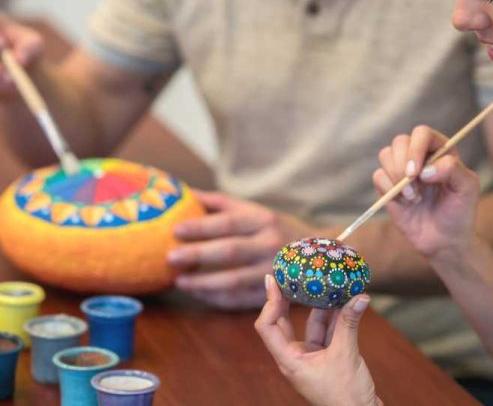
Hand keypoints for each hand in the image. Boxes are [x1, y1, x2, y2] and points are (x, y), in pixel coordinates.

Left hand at [168, 191, 317, 309]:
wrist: (322, 256)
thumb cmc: (277, 229)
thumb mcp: (255, 210)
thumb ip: (221, 203)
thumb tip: (184, 194)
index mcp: (264, 220)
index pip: (229, 222)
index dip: (201, 226)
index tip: (175, 230)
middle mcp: (271, 245)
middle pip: (230, 251)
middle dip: (198, 255)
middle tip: (170, 257)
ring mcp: (274, 272)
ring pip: (234, 281)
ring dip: (203, 283)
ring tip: (180, 282)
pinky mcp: (275, 295)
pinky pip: (241, 300)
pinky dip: (218, 299)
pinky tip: (200, 295)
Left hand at [256, 274, 380, 405]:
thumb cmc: (346, 396)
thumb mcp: (346, 355)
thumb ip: (349, 324)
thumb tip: (359, 296)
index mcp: (289, 360)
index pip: (267, 326)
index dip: (269, 301)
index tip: (274, 279)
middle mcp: (295, 357)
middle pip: (284, 321)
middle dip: (289, 297)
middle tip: (291, 273)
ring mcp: (311, 358)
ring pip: (311, 324)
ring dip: (319, 305)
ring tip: (324, 281)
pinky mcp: (327, 358)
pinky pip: (327, 332)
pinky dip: (335, 317)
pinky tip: (344, 300)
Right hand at [373, 126, 481, 259]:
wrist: (445, 240)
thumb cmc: (460, 211)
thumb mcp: (468, 188)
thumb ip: (453, 170)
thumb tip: (424, 170)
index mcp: (440, 150)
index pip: (422, 133)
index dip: (416, 148)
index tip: (416, 171)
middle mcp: (420, 156)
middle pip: (400, 141)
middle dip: (402, 163)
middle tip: (413, 184)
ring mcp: (402, 170)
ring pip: (386, 155)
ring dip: (396, 177)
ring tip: (413, 197)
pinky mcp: (388, 186)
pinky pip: (378, 176)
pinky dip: (388, 189)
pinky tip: (406, 202)